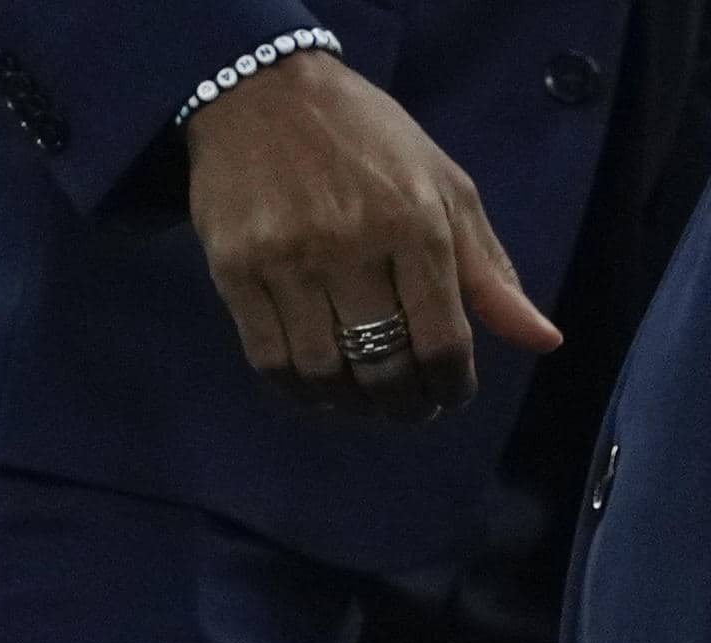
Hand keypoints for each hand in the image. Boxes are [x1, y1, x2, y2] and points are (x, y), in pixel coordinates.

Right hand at [185, 51, 561, 420]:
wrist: (264, 97)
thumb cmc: (366, 141)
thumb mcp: (444, 186)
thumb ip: (489, 269)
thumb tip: (541, 341)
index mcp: (416, 223)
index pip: (442, 339)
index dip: (450, 387)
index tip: (449, 396)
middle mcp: (353, 247)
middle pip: (382, 366)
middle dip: (404, 405)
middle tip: (408, 408)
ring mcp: (288, 263)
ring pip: (323, 372)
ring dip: (349, 406)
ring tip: (362, 403)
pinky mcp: (236, 274)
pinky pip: (268, 360)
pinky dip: (296, 391)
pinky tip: (315, 389)